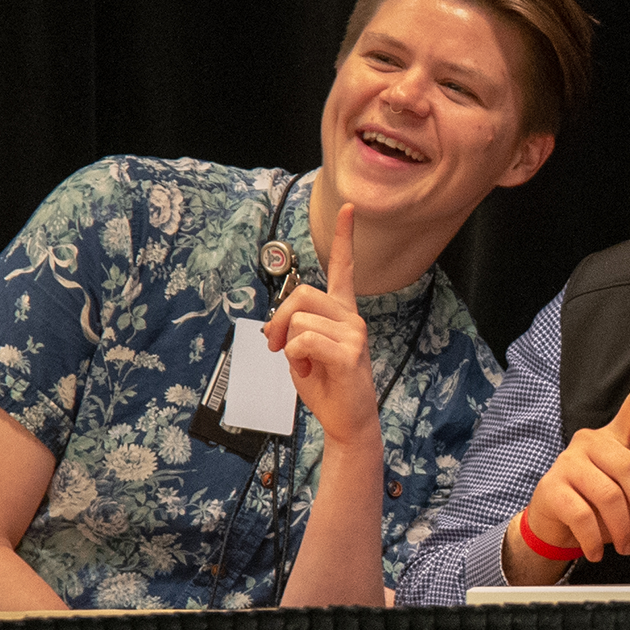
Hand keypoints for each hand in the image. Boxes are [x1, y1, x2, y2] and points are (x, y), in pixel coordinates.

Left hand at [265, 202, 381, 447]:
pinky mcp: (350, 353)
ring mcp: (354, 334)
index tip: (348, 208)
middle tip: (274, 344)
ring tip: (304, 364)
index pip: (344, 268)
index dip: (344, 237)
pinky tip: (311, 371)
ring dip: (287, 345)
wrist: (347, 421)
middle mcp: (352, 318)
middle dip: (279, 318)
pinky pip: (304, 341)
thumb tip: (278, 325)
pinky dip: (295, 358)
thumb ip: (293, 328)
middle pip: (303, 293)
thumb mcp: (301, 352)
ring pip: (299, 319)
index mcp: (342, 313)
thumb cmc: (326, 385)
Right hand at [523, 352, 629, 559]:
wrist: (553, 527)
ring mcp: (568, 463)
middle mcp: (590, 443)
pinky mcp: (551, 488)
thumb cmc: (598, 507)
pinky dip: (594, 538)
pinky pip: (583, 514)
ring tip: (625, 545)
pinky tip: (596, 550)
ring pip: (608, 496)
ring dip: (622, 529)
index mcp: (615, 440)